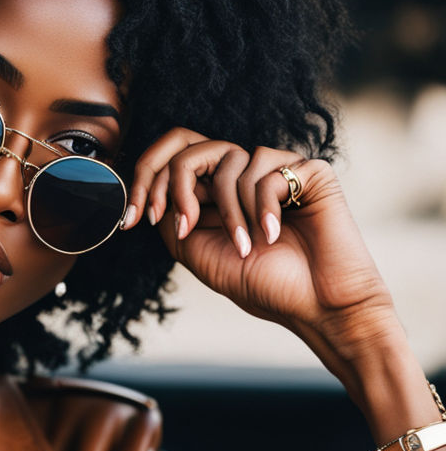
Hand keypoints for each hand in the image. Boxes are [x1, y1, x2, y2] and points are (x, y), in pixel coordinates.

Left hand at [122, 128, 398, 352]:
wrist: (316, 306)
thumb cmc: (262, 284)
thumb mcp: (198, 252)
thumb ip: (172, 215)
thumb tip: (153, 187)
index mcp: (213, 193)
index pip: (172, 159)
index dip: (146, 180)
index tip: (134, 220)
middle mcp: (241, 175)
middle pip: (190, 144)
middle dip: (175, 183)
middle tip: (183, 223)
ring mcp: (275, 170)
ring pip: (228, 163)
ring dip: (230, 213)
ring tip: (249, 247)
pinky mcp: (308, 171)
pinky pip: (265, 172)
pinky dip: (262, 208)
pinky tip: (274, 234)